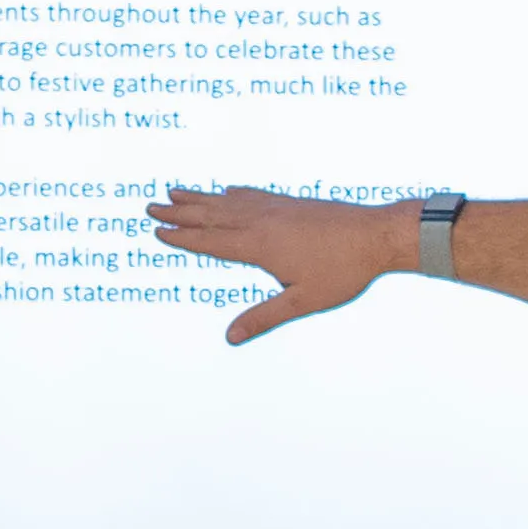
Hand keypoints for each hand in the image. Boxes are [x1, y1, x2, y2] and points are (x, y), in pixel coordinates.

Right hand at [146, 187, 399, 344]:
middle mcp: (263, 222)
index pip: (211, 243)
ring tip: (175, 191)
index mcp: (260, 246)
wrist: (377, 236)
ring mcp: (277, 208)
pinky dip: (234, 193)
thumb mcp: (302, 301)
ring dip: (200, 198)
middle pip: (212, 216)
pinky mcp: (292, 203)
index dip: (183, 238)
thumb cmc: (344, 271)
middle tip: (151, 206)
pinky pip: (254, 195)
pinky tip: (227, 191)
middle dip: (180, 213)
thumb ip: (264, 317)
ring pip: (229, 202)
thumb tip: (230, 337)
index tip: (158, 231)